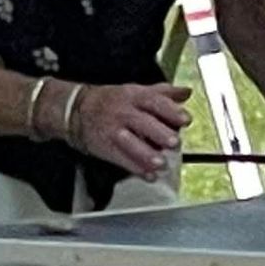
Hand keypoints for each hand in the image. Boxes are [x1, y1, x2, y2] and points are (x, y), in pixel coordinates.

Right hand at [70, 83, 191, 179]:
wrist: (78, 110)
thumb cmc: (113, 100)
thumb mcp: (136, 90)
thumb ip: (164, 93)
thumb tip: (186, 92)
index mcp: (135, 96)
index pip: (154, 101)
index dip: (171, 110)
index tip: (185, 119)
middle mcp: (124, 113)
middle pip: (143, 122)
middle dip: (159, 133)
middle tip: (174, 142)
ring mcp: (114, 130)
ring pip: (130, 143)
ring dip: (146, 154)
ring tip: (161, 163)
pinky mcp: (106, 147)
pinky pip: (121, 159)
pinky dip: (136, 169)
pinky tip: (149, 175)